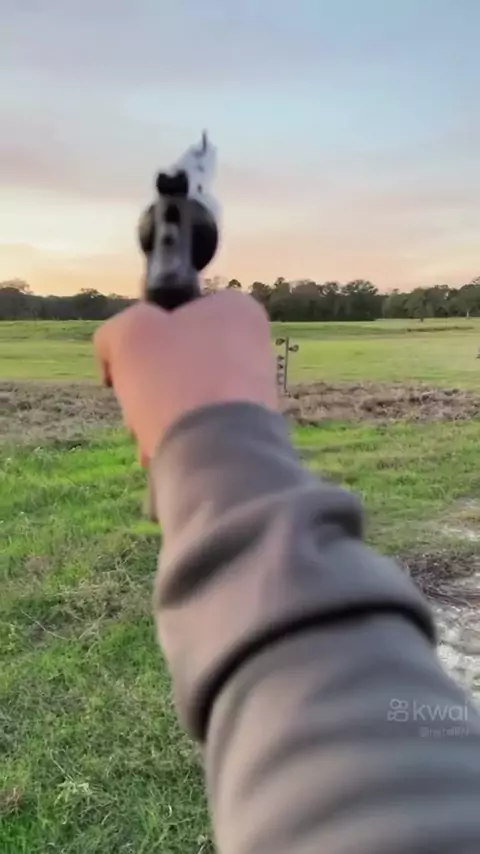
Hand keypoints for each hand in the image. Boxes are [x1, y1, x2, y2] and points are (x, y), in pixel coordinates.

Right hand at [93, 290, 277, 465]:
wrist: (217, 454)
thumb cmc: (174, 380)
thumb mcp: (127, 333)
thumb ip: (116, 330)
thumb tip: (113, 348)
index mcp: (236, 308)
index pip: (176, 313)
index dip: (143, 335)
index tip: (128, 361)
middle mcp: (256, 345)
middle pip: (178, 360)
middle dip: (147, 387)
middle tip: (134, 404)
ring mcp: (257, 391)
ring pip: (186, 397)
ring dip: (156, 416)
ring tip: (147, 436)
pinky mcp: (251, 432)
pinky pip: (202, 428)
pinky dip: (178, 439)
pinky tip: (162, 452)